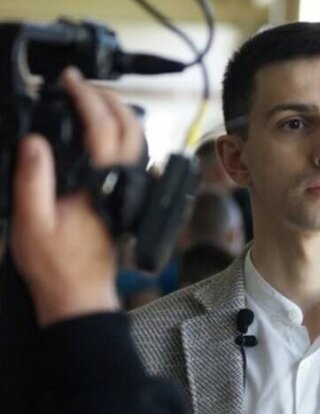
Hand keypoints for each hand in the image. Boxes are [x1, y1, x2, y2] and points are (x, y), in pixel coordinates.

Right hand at [10, 67, 142, 326]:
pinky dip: (119, 134)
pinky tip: (100, 134)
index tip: (70, 78)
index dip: (86, 97)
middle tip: (83, 83)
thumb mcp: (32, 223)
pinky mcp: (124, 198)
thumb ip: (33, 180)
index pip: (101, 128)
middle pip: (131, 128)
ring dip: (118, 114)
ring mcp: (128, 190)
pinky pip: (130, 156)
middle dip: (111, 98)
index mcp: (101, 183)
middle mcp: (122, 182)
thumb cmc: (56, 265)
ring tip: (90, 100)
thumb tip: (35, 142)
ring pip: (136, 142)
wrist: (80, 294)